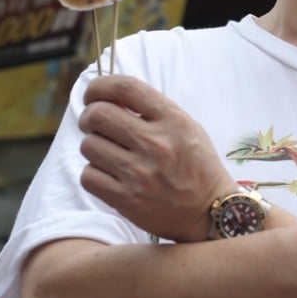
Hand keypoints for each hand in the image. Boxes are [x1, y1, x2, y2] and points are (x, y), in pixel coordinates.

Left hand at [78, 74, 237, 242]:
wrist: (208, 211)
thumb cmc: (196, 165)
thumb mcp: (187, 127)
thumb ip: (153, 111)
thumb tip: (109, 98)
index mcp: (174, 121)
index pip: (126, 88)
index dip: (100, 86)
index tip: (93, 93)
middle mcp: (156, 143)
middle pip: (98, 115)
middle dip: (89, 116)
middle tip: (94, 123)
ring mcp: (140, 173)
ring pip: (88, 145)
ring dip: (94, 146)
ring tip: (109, 152)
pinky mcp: (126, 199)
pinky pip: (88, 176)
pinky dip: (94, 173)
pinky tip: (109, 173)